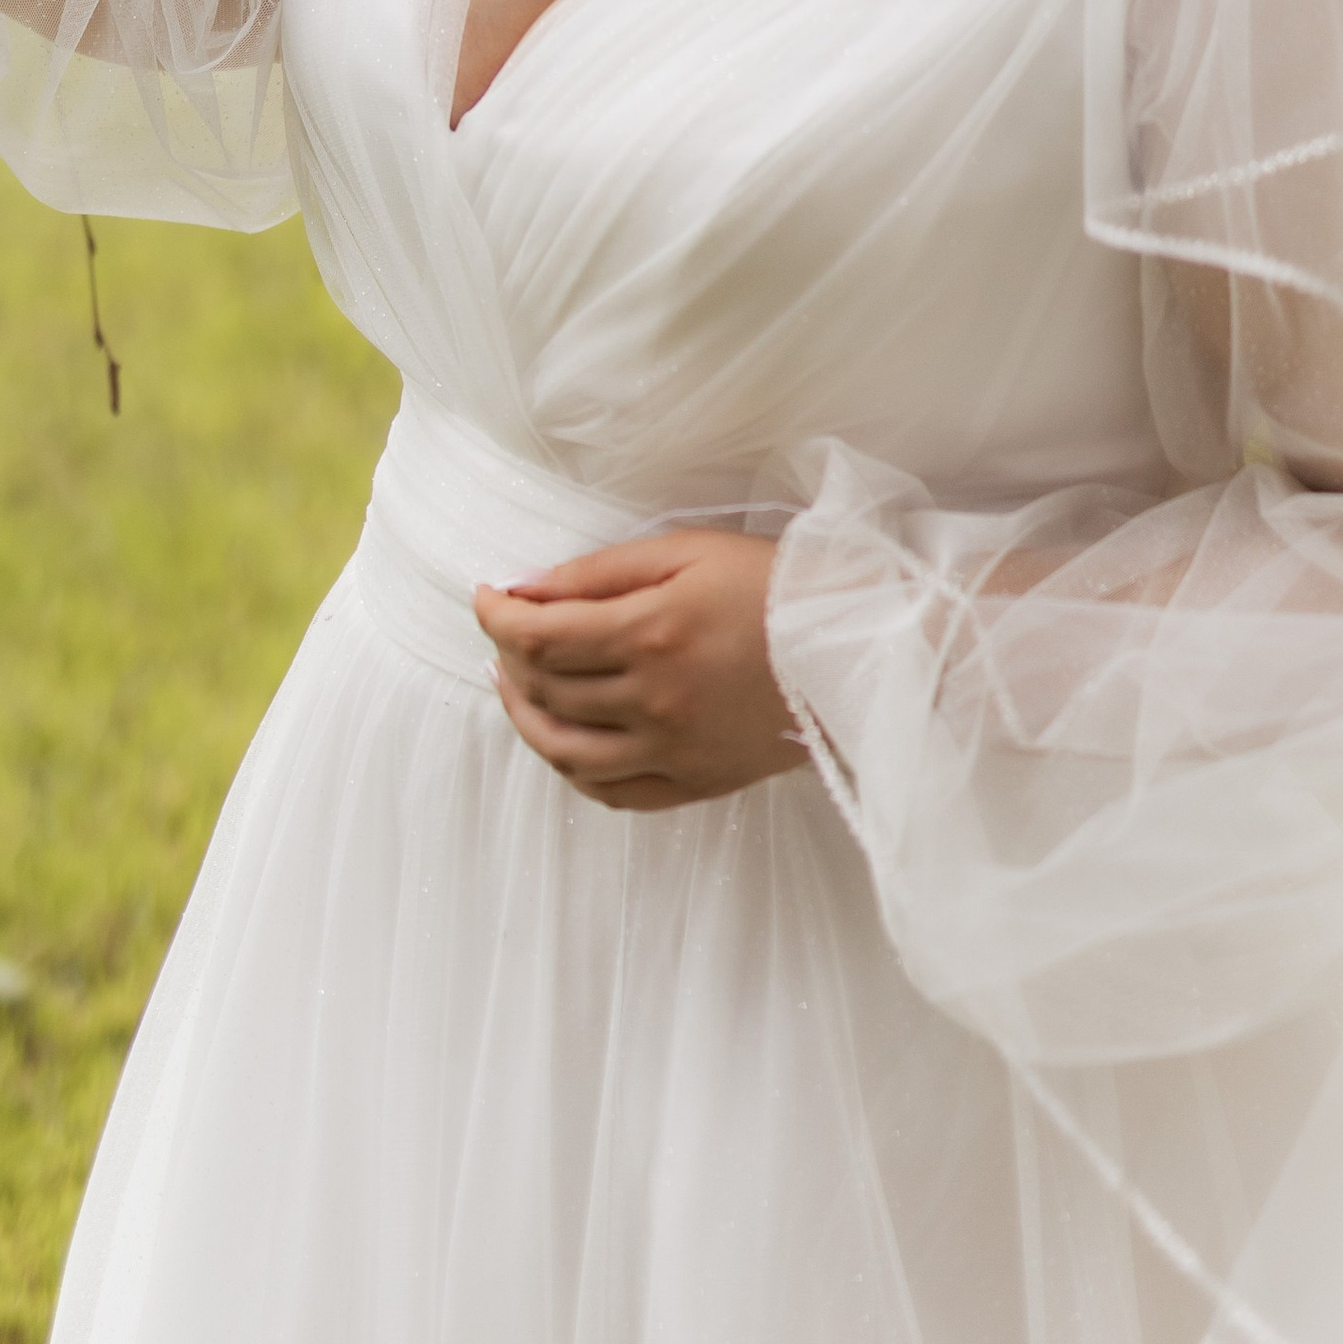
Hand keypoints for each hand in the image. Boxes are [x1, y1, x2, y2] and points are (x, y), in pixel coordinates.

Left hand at [474, 530, 805, 812]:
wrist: (858, 648)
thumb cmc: (774, 585)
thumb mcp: (688, 550)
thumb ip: (600, 572)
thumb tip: (526, 590)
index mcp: (651, 633)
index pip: (538, 637)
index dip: (495, 616)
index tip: (484, 596)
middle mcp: (654, 700)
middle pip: (545, 691)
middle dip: (506, 656)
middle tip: (504, 631)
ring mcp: (674, 750)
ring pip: (565, 751)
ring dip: (524, 717)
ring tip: (514, 684)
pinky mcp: (696, 783)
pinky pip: (612, 793)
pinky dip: (572, 769)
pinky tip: (563, 737)